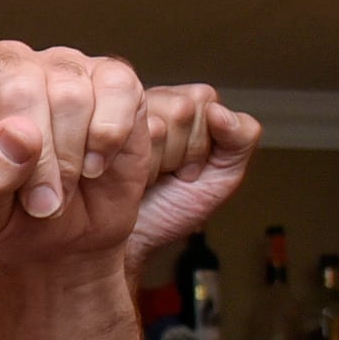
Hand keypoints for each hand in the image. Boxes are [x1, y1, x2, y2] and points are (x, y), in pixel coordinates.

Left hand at [0, 0, 156, 265]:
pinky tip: (96, 164)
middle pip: (24, 89)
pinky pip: (120, 96)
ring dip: (70, 160)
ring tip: (60, 191)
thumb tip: (18, 134)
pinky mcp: (116, 83)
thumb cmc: (8, 216)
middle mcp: (16, 64)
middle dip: (35, 159)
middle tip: (38, 202)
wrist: (63, 238)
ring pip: (73, 97)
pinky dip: (110, 139)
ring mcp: (68, 67)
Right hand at [123, 84, 263, 261]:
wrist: (129, 239)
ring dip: (155, 161)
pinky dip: (134, 165)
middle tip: (168, 172)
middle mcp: (153, 101)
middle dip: (180, 152)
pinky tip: (126, 174)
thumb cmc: (171, 208)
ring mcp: (123, 115)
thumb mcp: (222, 177)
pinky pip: (127, 137)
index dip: (201, 141)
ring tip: (146, 175)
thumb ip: (240, 139)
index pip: (205, 100)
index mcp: (187, 106)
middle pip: (181, 109)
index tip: (189, 167)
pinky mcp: (97, 130)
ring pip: (155, 125)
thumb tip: (220, 111)